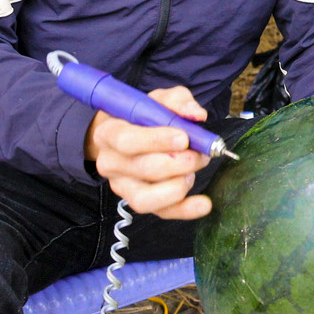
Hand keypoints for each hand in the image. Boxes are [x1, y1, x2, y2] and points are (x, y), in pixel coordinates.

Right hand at [84, 85, 213, 219]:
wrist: (128, 134)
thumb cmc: (142, 117)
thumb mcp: (157, 100)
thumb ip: (177, 101)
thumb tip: (196, 114)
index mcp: (109, 133)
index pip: (125, 140)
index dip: (155, 140)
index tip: (183, 138)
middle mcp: (111, 163)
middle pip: (141, 169)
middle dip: (178, 163)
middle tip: (200, 154)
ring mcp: (122, 186)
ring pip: (144, 199)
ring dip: (176, 187)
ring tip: (193, 172)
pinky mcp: (138, 201)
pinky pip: (160, 213)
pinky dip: (185, 210)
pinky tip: (204, 203)